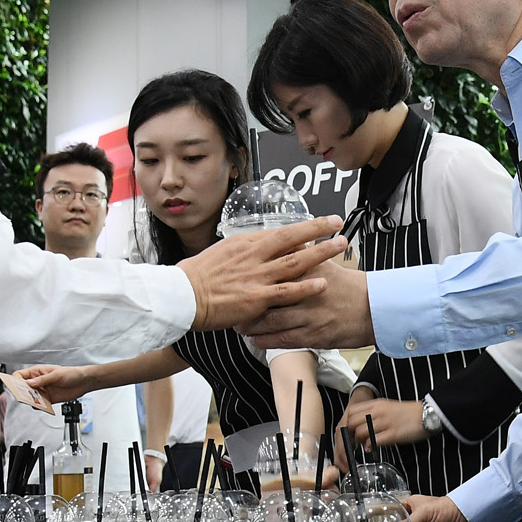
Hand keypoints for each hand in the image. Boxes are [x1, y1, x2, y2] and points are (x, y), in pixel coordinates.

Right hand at [17, 364, 95, 402]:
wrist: (84, 382)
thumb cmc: (72, 373)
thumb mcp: (57, 375)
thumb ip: (43, 380)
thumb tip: (29, 383)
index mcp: (37, 372)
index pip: (20, 375)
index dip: (15, 380)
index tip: (16, 386)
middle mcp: (38, 382)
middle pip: (22, 388)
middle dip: (21, 393)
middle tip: (24, 396)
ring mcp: (43, 391)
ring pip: (30, 398)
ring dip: (30, 400)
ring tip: (35, 401)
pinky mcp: (48, 400)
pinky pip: (39, 405)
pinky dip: (39, 406)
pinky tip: (43, 405)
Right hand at [179, 217, 346, 330]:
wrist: (180, 296)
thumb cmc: (194, 277)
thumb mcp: (219, 254)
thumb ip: (240, 252)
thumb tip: (252, 249)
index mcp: (243, 243)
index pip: (279, 232)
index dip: (302, 227)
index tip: (320, 223)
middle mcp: (253, 255)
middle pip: (292, 238)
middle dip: (318, 228)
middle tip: (339, 223)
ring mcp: (256, 276)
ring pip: (295, 261)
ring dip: (321, 252)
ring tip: (340, 246)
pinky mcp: (256, 299)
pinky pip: (286, 292)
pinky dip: (306, 287)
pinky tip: (323, 283)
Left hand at [241, 261, 373, 349]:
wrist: (375, 310)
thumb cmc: (350, 288)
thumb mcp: (328, 265)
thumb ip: (305, 255)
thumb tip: (286, 244)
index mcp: (309, 270)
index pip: (274, 269)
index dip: (252, 275)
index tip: (237, 277)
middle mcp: (307, 291)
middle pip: (266, 296)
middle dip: (245, 303)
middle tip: (231, 305)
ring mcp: (310, 315)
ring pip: (270, 321)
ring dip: (251, 325)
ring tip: (239, 325)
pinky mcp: (314, 335)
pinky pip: (283, 340)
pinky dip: (265, 340)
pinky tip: (256, 340)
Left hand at [343, 395, 427, 447]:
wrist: (428, 413)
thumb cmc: (408, 413)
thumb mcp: (387, 409)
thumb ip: (373, 417)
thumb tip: (362, 432)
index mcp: (376, 405)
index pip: (351, 412)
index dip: (347, 424)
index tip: (350, 432)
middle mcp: (378, 412)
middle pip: (352, 423)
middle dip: (349, 435)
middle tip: (354, 441)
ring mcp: (385, 422)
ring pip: (360, 432)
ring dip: (358, 441)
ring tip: (363, 445)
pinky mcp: (393, 433)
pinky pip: (375, 440)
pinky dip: (369, 446)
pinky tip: (371, 448)